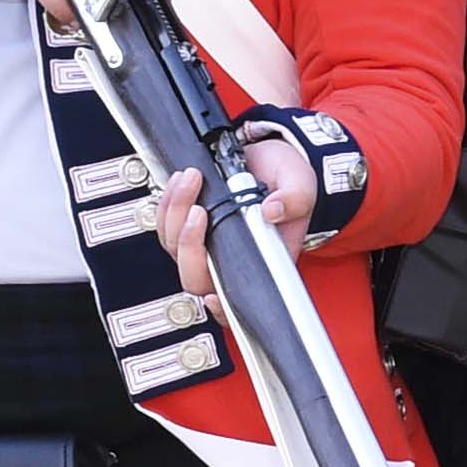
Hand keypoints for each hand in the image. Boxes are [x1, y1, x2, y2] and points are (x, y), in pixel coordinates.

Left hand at [155, 131, 313, 299]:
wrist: (269, 159)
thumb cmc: (286, 180)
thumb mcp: (301, 184)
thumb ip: (295, 199)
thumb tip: (272, 211)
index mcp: (264, 259)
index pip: (239, 297)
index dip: (223, 307)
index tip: (214, 297)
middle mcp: (232, 256)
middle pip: (196, 275)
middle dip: (190, 243)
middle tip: (200, 210)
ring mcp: (208, 243)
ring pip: (176, 247)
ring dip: (177, 212)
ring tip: (193, 180)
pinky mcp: (190, 225)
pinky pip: (165, 225)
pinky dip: (168, 203)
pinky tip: (182, 183)